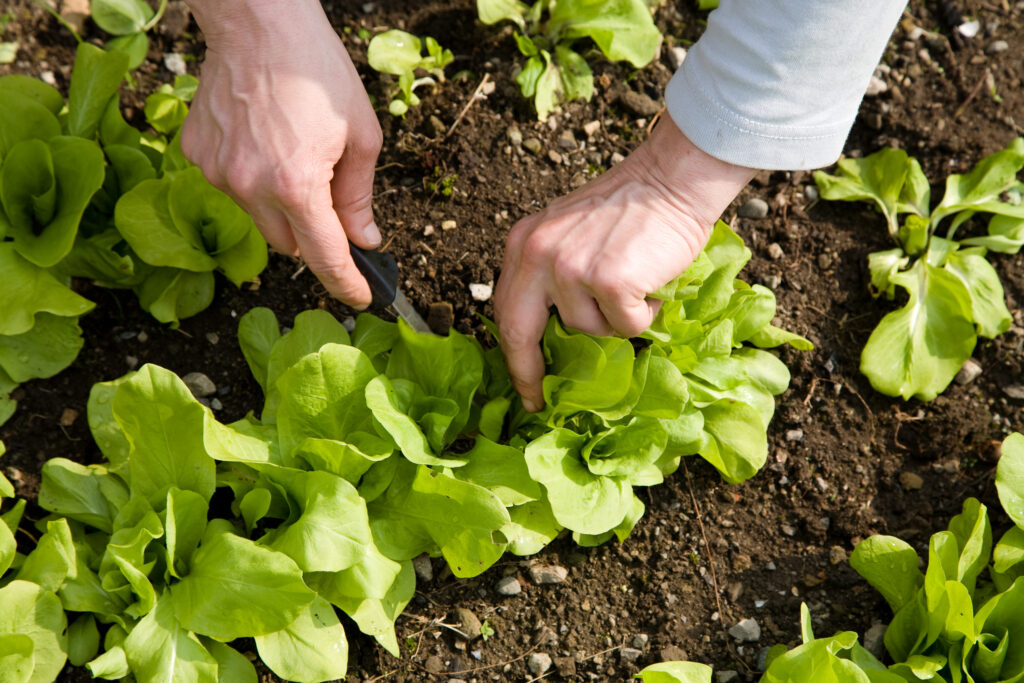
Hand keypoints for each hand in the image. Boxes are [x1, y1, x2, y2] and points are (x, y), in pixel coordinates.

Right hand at [182, 0, 382, 306]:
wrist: (259, 22)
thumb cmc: (316, 71)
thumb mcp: (361, 136)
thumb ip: (359, 197)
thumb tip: (365, 240)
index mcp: (298, 186)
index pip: (325, 257)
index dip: (346, 284)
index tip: (361, 298)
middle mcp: (252, 188)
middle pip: (290, 244)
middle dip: (315, 236)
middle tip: (331, 203)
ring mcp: (220, 174)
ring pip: (259, 218)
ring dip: (282, 206)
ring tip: (295, 154)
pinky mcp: (198, 156)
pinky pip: (233, 187)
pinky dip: (253, 178)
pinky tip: (264, 140)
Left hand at [494, 117, 754, 411]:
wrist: (671, 180)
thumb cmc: (629, 208)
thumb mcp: (566, 232)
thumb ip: (548, 272)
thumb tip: (549, 333)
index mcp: (523, 243)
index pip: (505, 309)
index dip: (511, 352)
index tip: (522, 383)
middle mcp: (537, 254)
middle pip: (519, 331)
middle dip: (527, 371)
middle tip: (539, 399)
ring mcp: (571, 268)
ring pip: (586, 329)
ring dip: (614, 320)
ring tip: (633, 286)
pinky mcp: (609, 280)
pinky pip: (625, 325)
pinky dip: (644, 315)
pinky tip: (651, 287)